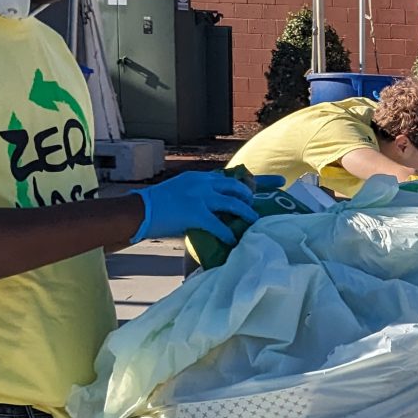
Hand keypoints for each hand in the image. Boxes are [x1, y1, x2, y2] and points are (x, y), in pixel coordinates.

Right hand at [133, 170, 259, 244]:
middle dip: (253, 198)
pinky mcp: (194, 212)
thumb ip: (203, 197)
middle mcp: (203, 183)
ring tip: (255, 224)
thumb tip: (222, 209)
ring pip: (233, 203)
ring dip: (246, 215)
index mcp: (201, 178)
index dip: (259, 179)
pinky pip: (219, 225)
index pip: (235, 176)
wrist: (138, 211)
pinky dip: (228, 235)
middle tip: (261, 210)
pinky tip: (233, 242)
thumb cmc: (159, 206)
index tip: (280, 181)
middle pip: (238, 187)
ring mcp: (199, 196)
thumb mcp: (183, 192)